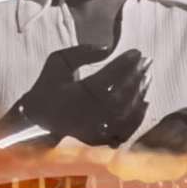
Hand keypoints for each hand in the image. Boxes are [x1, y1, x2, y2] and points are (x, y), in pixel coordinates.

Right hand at [11, 44, 149, 148]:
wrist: (39, 118)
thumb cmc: (50, 85)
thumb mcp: (59, 61)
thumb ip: (82, 52)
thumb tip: (109, 48)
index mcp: (72, 95)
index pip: (104, 79)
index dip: (123, 65)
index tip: (137, 52)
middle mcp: (84, 115)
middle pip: (119, 96)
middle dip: (135, 77)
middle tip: (147, 62)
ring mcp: (93, 130)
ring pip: (124, 113)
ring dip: (139, 94)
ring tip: (148, 77)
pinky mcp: (100, 139)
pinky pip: (124, 130)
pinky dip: (137, 116)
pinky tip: (145, 101)